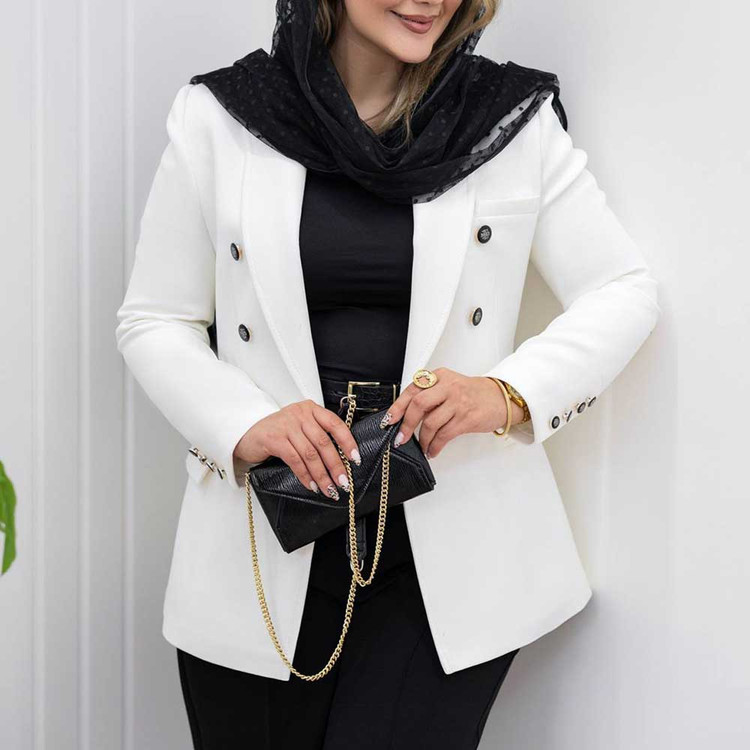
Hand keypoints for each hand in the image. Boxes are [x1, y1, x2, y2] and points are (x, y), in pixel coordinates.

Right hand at [234, 400, 360, 499]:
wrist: (247, 433)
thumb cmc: (278, 432)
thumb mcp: (299, 427)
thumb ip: (316, 434)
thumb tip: (341, 459)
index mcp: (310, 409)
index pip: (335, 424)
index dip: (348, 442)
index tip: (355, 459)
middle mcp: (299, 414)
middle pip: (323, 442)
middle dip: (336, 465)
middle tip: (344, 482)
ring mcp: (286, 425)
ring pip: (310, 454)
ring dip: (321, 475)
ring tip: (328, 489)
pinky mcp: (274, 439)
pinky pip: (295, 460)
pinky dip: (305, 475)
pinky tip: (311, 485)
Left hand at [383, 368, 521, 458]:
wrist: (500, 398)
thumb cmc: (471, 394)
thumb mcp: (449, 386)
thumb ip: (429, 395)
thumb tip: (405, 416)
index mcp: (440, 376)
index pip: (413, 390)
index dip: (398, 406)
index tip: (389, 420)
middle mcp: (448, 387)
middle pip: (418, 404)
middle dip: (406, 424)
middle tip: (401, 438)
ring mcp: (458, 402)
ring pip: (431, 423)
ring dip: (422, 439)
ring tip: (422, 446)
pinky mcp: (466, 418)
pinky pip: (444, 435)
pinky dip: (435, 446)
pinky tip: (432, 450)